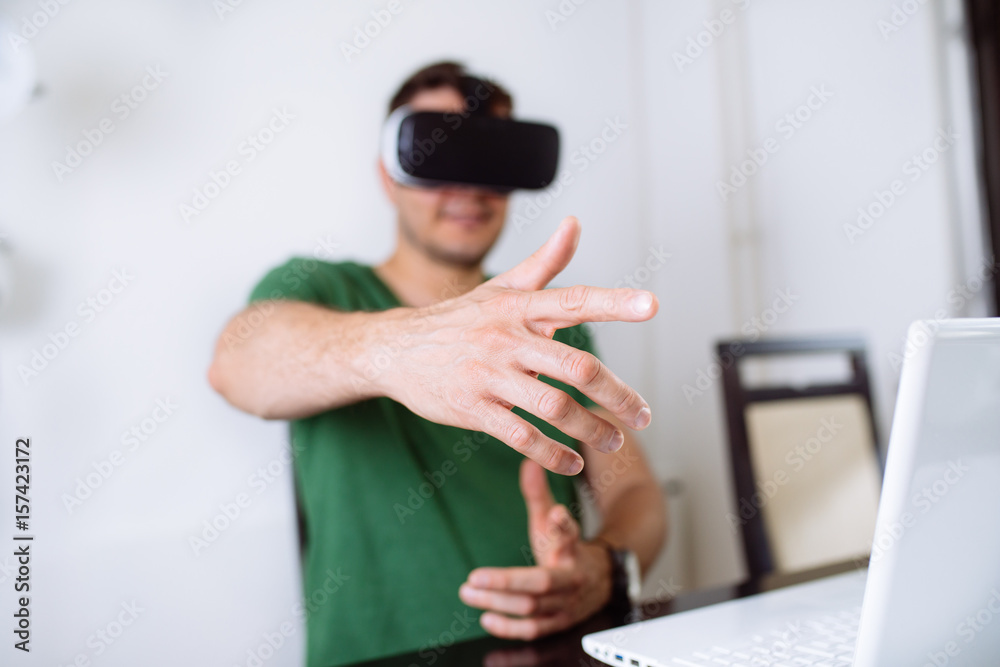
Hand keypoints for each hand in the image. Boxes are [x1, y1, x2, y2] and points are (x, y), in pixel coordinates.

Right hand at [373, 216, 656, 474]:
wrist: (395, 349)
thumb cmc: (458, 319)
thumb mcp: (500, 287)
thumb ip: (544, 261)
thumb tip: (575, 224)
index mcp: (517, 307)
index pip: (573, 300)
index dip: (614, 302)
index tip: (652, 305)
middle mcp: (505, 338)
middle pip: (575, 366)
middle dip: (617, 395)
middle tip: (643, 415)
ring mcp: (487, 375)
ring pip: (553, 407)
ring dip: (591, 429)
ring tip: (613, 442)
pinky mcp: (471, 408)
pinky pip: (520, 436)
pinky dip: (552, 453)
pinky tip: (572, 462)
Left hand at [458, 459, 613, 639]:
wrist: (601, 581)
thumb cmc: (568, 550)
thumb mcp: (553, 523)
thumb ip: (539, 495)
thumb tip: (528, 461)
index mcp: (572, 548)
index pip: (570, 535)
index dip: (562, 525)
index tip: (555, 514)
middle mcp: (572, 577)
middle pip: (542, 582)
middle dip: (506, 581)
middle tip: (474, 577)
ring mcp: (567, 604)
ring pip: (532, 607)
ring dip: (497, 602)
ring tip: (468, 592)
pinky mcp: (560, 623)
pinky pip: (534, 629)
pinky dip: (509, 627)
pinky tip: (486, 618)